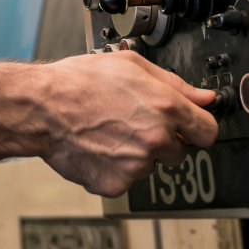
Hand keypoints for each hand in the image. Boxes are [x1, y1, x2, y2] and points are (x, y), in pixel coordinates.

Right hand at [36, 51, 218, 197]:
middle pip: (180, 152)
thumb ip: (174, 83)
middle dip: (163, 141)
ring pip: (150, 166)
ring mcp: (136, 165)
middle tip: (134, 124)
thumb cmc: (79, 82)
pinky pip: (125, 180)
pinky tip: (98, 147)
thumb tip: (204, 97)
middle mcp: (156, 138)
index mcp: (166, 106)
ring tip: (108, 132)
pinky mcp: (116, 184)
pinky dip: (114, 168)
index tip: (188, 128)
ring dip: (136, 154)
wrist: (41, 108)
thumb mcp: (131, 64)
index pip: (207, 131)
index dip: (197, 128)